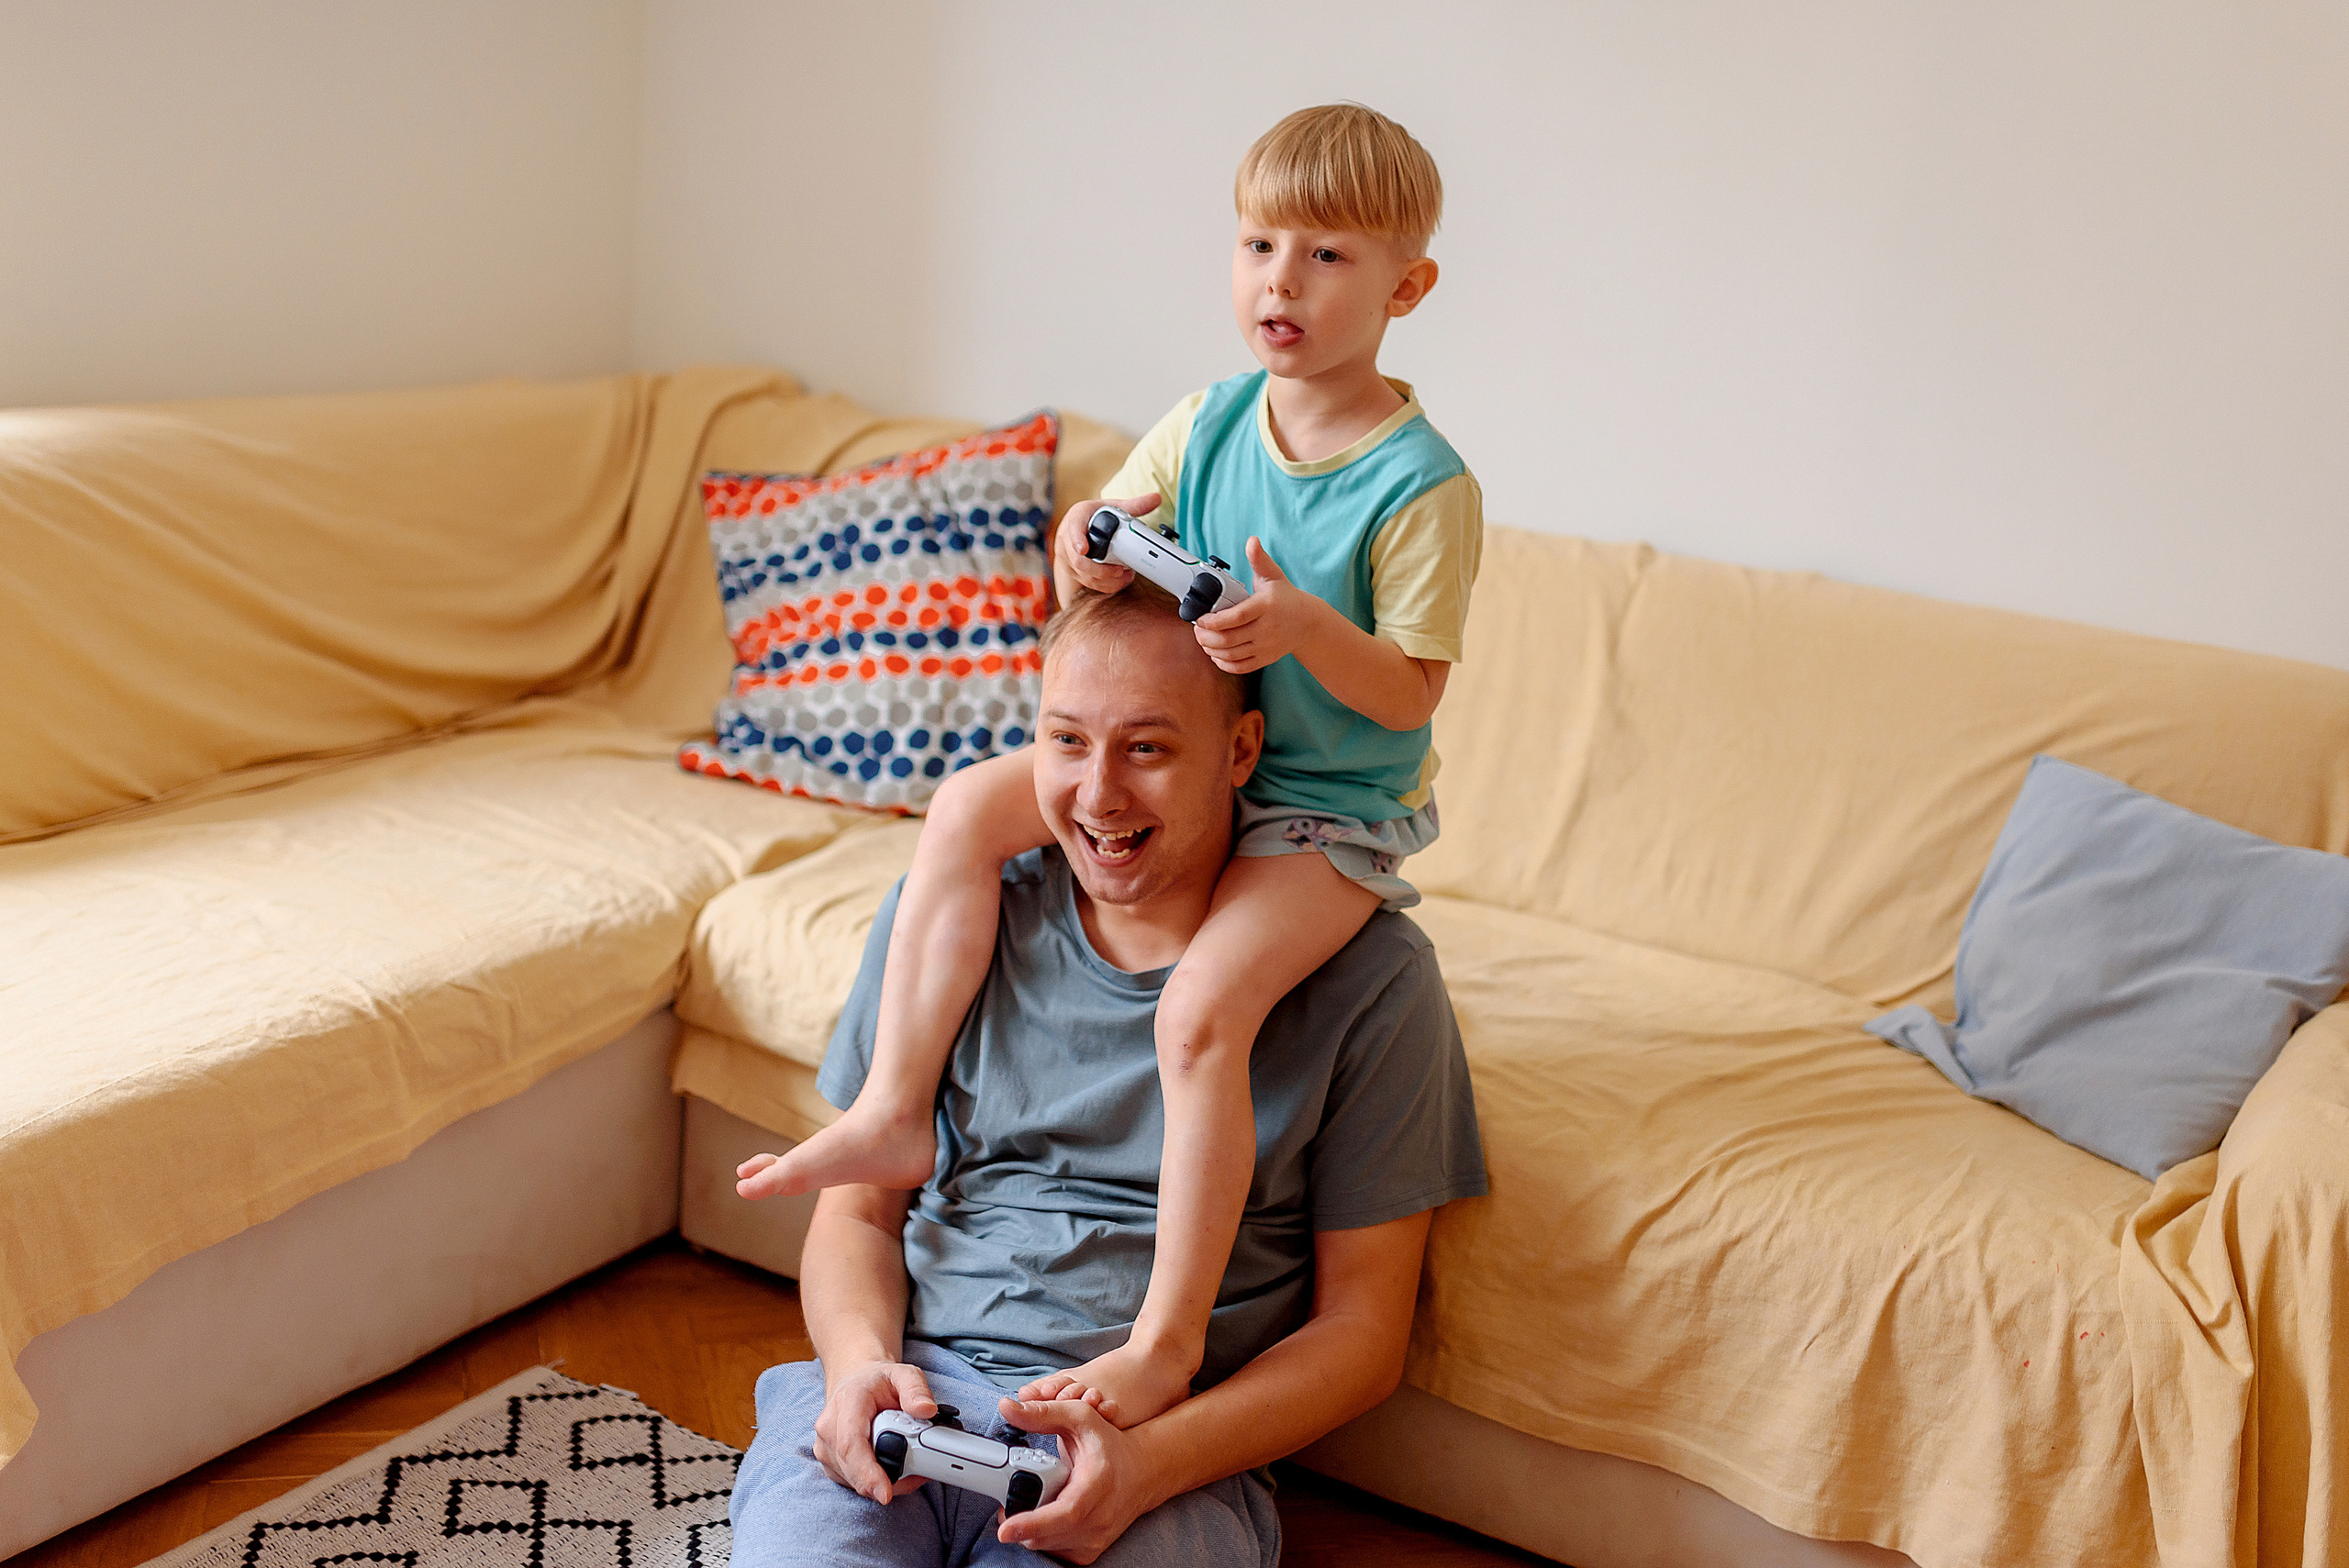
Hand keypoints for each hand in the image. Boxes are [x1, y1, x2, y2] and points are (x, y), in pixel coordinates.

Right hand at [813, 1359, 937, 1505]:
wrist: (856, 1382)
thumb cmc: (879, 1382)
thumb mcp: (904, 1374)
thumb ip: (916, 1389)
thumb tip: (926, 1410)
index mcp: (847, 1402)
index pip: (851, 1444)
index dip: (867, 1472)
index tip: (886, 1492)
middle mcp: (829, 1428)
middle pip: (854, 1469)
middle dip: (888, 1479)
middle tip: (920, 1473)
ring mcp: (826, 1449)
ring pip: (855, 1481)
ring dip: (885, 1482)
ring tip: (911, 1466)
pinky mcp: (830, 1464)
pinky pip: (854, 1484)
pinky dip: (876, 1483)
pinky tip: (893, 1468)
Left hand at [992, 1396, 1161, 1562]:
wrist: (1142, 1472)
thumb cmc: (1110, 1444)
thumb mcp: (1080, 1417)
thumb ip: (1042, 1412)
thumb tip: (1007, 1408)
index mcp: (1097, 1484)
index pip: (1065, 1513)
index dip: (1033, 1523)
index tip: (1005, 1529)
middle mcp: (1100, 1517)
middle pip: (1048, 1534)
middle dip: (1020, 1523)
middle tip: (1007, 1505)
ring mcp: (1097, 1538)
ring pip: (1047, 1545)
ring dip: (1030, 1530)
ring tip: (1028, 1505)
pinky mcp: (1091, 1551)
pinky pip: (1055, 1551)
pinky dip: (1043, 1537)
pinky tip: (1045, 1516)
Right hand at [1055, 493, 1160, 595]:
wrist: (1075, 527)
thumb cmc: (1093, 516)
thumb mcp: (1111, 506)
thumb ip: (1135, 505)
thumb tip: (1156, 498)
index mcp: (1077, 517)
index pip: (1073, 528)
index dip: (1076, 540)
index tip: (1083, 549)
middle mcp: (1066, 538)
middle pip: (1078, 560)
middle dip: (1100, 570)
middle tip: (1120, 570)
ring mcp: (1067, 556)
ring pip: (1083, 575)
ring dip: (1105, 580)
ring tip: (1125, 576)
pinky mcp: (1071, 570)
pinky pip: (1086, 582)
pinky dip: (1104, 585)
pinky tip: (1118, 581)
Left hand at [1190, 538, 1330, 673]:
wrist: (1309, 623)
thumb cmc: (1286, 597)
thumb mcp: (1274, 576)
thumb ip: (1259, 559)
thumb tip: (1252, 541)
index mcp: (1265, 606)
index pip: (1235, 617)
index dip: (1213, 621)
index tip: (1199, 619)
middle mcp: (1267, 629)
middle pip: (1228, 639)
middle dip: (1206, 636)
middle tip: (1197, 629)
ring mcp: (1267, 646)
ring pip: (1231, 654)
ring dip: (1211, 649)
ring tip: (1203, 639)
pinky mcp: (1266, 659)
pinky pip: (1240, 667)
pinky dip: (1223, 663)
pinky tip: (1215, 654)